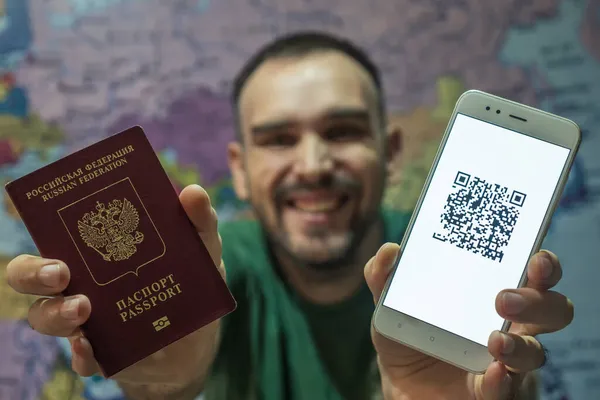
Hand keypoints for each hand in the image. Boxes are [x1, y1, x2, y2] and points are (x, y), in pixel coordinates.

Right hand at [5, 185, 224, 388]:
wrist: (199, 336)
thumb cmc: (189, 282)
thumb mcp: (201, 249)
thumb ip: (199, 221)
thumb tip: (193, 193)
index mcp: (94, 252)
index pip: (54, 236)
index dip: (46, 226)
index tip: (61, 222)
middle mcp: (78, 283)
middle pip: (32, 275)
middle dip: (34, 272)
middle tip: (59, 272)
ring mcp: (85, 321)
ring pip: (46, 317)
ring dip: (56, 313)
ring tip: (82, 309)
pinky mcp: (100, 355)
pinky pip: (81, 359)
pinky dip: (82, 355)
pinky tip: (90, 347)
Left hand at [365, 243, 573, 399]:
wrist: (398, 382)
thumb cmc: (408, 333)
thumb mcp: (390, 302)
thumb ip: (385, 275)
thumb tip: (390, 251)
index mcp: (493, 294)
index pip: (533, 275)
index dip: (543, 265)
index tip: (534, 258)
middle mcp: (510, 325)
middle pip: (551, 310)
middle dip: (538, 301)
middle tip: (504, 298)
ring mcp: (505, 361)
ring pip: (536, 352)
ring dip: (520, 345)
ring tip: (495, 340)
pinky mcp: (491, 392)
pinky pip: (507, 389)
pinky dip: (501, 381)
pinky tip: (491, 373)